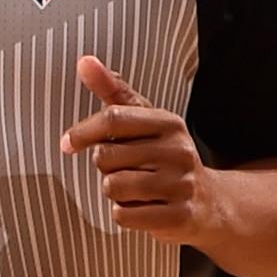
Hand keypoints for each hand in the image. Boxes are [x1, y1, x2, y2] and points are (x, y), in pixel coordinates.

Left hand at [64, 55, 211, 240]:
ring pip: (112, 187)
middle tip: (128, 170)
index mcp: (168, 123)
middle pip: (105, 157)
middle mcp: (178, 150)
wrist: (208, 202)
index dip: (82, 132)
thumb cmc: (165, 158)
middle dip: (105, 168)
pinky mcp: (178, 214)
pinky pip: (124, 215)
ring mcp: (181, 183)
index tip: (68, 143)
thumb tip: (85, 62)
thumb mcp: (144, 121)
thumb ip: (113, 91)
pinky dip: (125, 214)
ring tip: (137, 189)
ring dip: (114, 192)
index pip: (112, 119)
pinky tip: (145, 207)